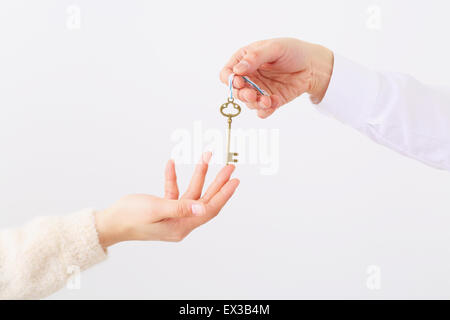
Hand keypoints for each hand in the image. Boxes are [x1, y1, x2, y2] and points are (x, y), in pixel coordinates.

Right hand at [95, 152, 238, 247]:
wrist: (110, 223)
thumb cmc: (130, 218)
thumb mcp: (156, 209)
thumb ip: (180, 207)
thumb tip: (202, 208)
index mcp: (181, 225)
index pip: (209, 209)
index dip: (224, 194)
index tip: (235, 180)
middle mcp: (180, 221)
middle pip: (205, 199)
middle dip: (218, 182)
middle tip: (229, 167)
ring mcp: (173, 215)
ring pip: (192, 192)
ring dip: (198, 175)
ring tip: (206, 156)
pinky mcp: (164, 208)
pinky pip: (174, 191)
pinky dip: (173, 178)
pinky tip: (171, 164)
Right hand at [220, 38, 333, 117]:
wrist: (313, 66)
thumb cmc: (293, 51)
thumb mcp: (274, 48)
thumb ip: (255, 57)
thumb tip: (238, 70)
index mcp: (245, 60)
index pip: (228, 73)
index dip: (230, 80)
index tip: (239, 81)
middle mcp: (249, 77)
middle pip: (236, 91)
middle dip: (242, 95)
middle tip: (252, 95)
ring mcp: (259, 90)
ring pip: (248, 103)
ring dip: (255, 104)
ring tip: (267, 101)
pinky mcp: (270, 101)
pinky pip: (262, 111)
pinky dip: (265, 111)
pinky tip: (274, 103)